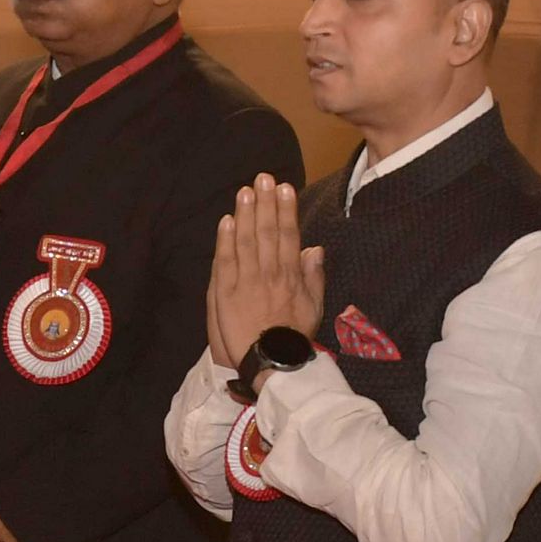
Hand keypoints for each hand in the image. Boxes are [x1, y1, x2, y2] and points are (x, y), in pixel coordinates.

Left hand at [207, 177, 323, 366]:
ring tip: (246, 191)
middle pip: (267, 232)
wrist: (272, 363)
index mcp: (291, 276)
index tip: (285, 189)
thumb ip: (314, 276)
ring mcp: (247, 282)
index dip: (286, 210)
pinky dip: (225, 240)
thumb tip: (315, 249)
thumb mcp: (314, 308)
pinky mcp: (227, 293)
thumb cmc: (293, 338)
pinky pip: (226, 261)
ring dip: (245, 214)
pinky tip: (226, 220)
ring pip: (246, 241)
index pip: (288, 236)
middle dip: (265, 203)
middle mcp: (270, 274)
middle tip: (263, 178)